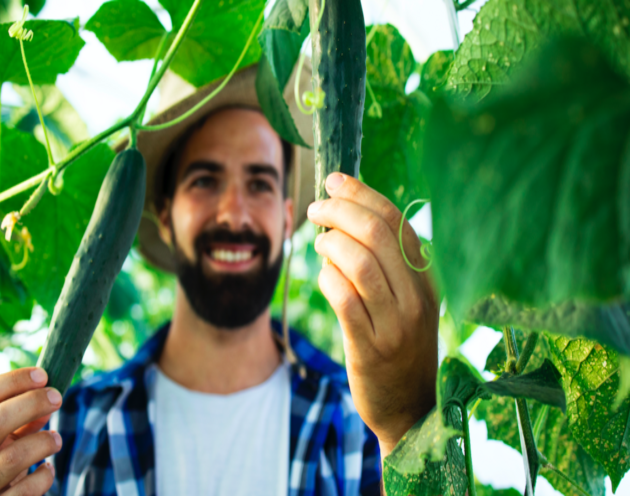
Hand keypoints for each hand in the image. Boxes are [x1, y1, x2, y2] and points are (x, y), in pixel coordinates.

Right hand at [0, 368, 62, 495]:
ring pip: (12, 457)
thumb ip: (22, 419)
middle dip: (32, 403)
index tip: (43, 375)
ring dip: (43, 442)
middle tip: (58, 398)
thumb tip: (47, 396)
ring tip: (56, 439)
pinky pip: (25, 489)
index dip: (15, 380)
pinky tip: (47, 471)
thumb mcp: (5, 441)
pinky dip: (43, 476)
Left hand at [307, 173, 438, 455]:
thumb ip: (388, 264)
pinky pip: (344, 299)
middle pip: (377, 234)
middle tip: (317, 208)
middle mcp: (417, 298)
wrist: (410, 409)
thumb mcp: (407, 302)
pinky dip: (327, 278)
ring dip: (330, 243)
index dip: (364, 195)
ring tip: (318, 243)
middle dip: (340, 211)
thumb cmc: (401, 347)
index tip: (336, 181)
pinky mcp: (371, 348)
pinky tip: (322, 275)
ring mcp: (396, 324)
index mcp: (427, 279)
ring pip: (360, 262)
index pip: (398, 222)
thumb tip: (348, 218)